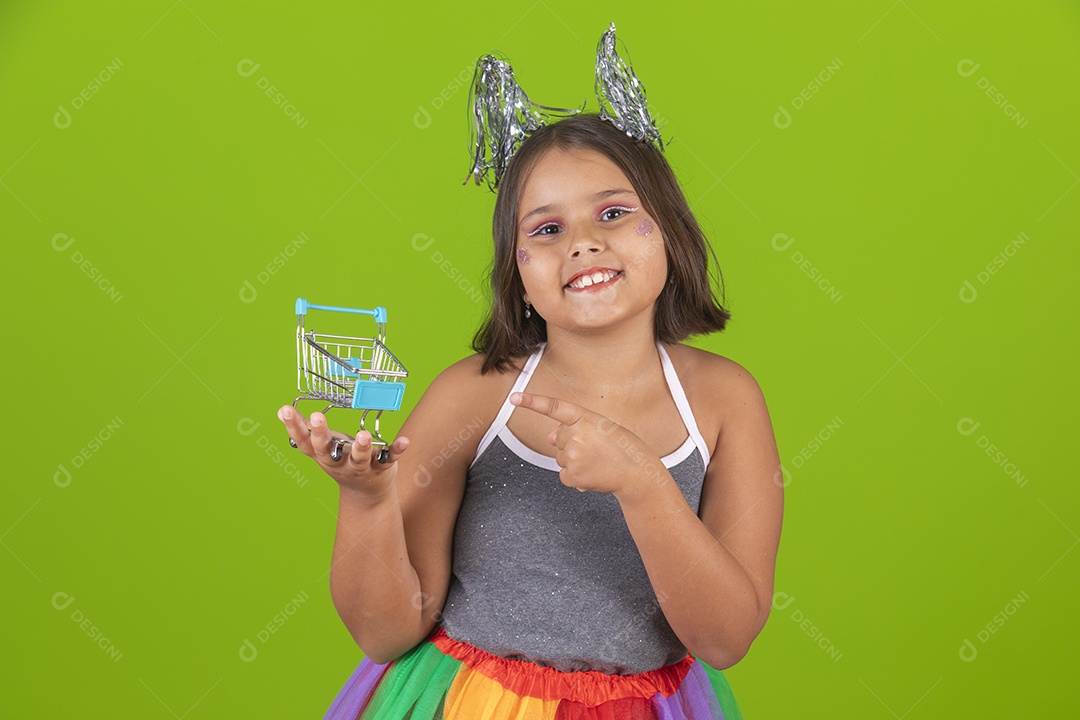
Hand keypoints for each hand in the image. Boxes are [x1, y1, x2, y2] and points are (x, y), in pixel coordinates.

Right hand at [278, 405, 408, 497]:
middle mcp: (339, 463)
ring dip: (360, 448)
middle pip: (328, 452)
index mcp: (323, 456)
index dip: (293, 427)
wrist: (366, 492)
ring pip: (359, 460)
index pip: (304, 443)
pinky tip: (404, 441)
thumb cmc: (341, 460)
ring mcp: (360, 468)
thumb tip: (282, 410)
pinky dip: (396, 451)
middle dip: (321, 435)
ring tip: (362, 434)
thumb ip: (306, 430)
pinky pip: (389, 459)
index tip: (285, 409)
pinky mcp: (381, 468)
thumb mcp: (323, 448)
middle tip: (317, 417)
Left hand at [509, 392, 666, 498]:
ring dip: (575, 461)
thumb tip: (549, 438)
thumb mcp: (601, 429)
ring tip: (598, 461)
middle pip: (559, 439)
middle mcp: (576, 435)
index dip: (532, 402)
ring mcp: (573, 456)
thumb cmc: (622, 448)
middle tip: (596, 449)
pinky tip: (593, 474)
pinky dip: (576, 477)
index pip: (554, 407)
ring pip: (561, 458)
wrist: (637, 473)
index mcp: (586, 418)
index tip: (514, 398)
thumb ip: (573, 428)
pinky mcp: (572, 476)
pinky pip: (564, 475)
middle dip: (572, 444)